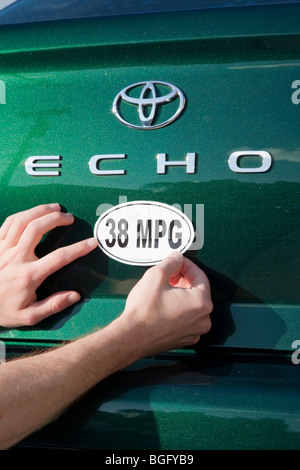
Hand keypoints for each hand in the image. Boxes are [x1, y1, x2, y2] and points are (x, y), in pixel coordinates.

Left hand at [0, 204, 97, 327]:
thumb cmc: (3, 310)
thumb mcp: (30, 316)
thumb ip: (53, 305)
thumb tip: (75, 296)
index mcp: (28, 276)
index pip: (59, 257)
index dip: (79, 249)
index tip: (92, 243)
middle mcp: (16, 258)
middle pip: (37, 228)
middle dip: (56, 218)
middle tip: (69, 218)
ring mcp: (3, 249)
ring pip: (22, 220)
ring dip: (40, 210)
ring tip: (55, 208)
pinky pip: (9, 222)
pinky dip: (24, 214)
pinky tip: (34, 213)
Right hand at [120, 251, 212, 355]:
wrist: (131, 338)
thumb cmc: (144, 312)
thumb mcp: (156, 275)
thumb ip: (171, 262)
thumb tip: (177, 258)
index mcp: (201, 303)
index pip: (200, 276)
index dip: (187, 265)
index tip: (177, 262)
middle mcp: (203, 319)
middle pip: (197, 290)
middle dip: (183, 280)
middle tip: (168, 275)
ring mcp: (194, 331)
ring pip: (191, 305)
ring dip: (180, 294)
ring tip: (163, 290)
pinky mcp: (184, 339)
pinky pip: (186, 318)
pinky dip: (178, 309)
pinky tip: (162, 305)